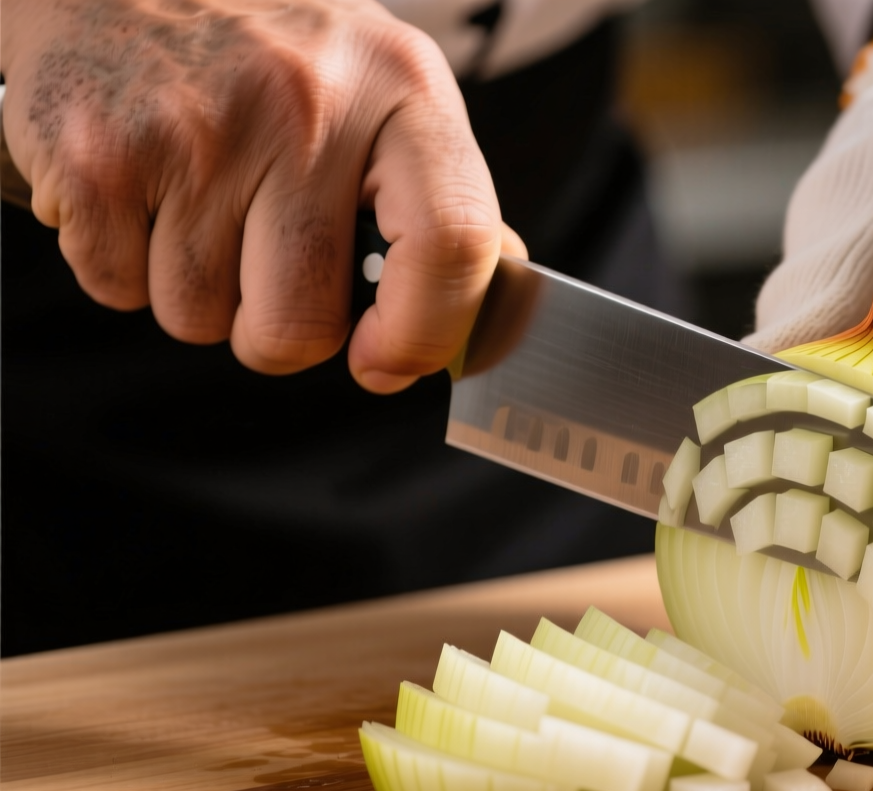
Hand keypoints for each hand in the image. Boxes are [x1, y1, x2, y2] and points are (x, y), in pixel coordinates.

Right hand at [0, 0, 503, 392]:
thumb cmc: (273, 50)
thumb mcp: (384, 88)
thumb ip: (437, 200)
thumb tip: (478, 321)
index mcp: (401, 88)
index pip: (452, 243)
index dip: (425, 332)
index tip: (386, 361)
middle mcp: (304, 106)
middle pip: (299, 324)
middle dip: (277, 331)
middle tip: (266, 270)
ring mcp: (196, 130)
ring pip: (199, 319)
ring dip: (197, 293)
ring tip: (199, 203)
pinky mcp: (98, 154)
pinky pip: (119, 290)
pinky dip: (122, 265)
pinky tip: (142, 192)